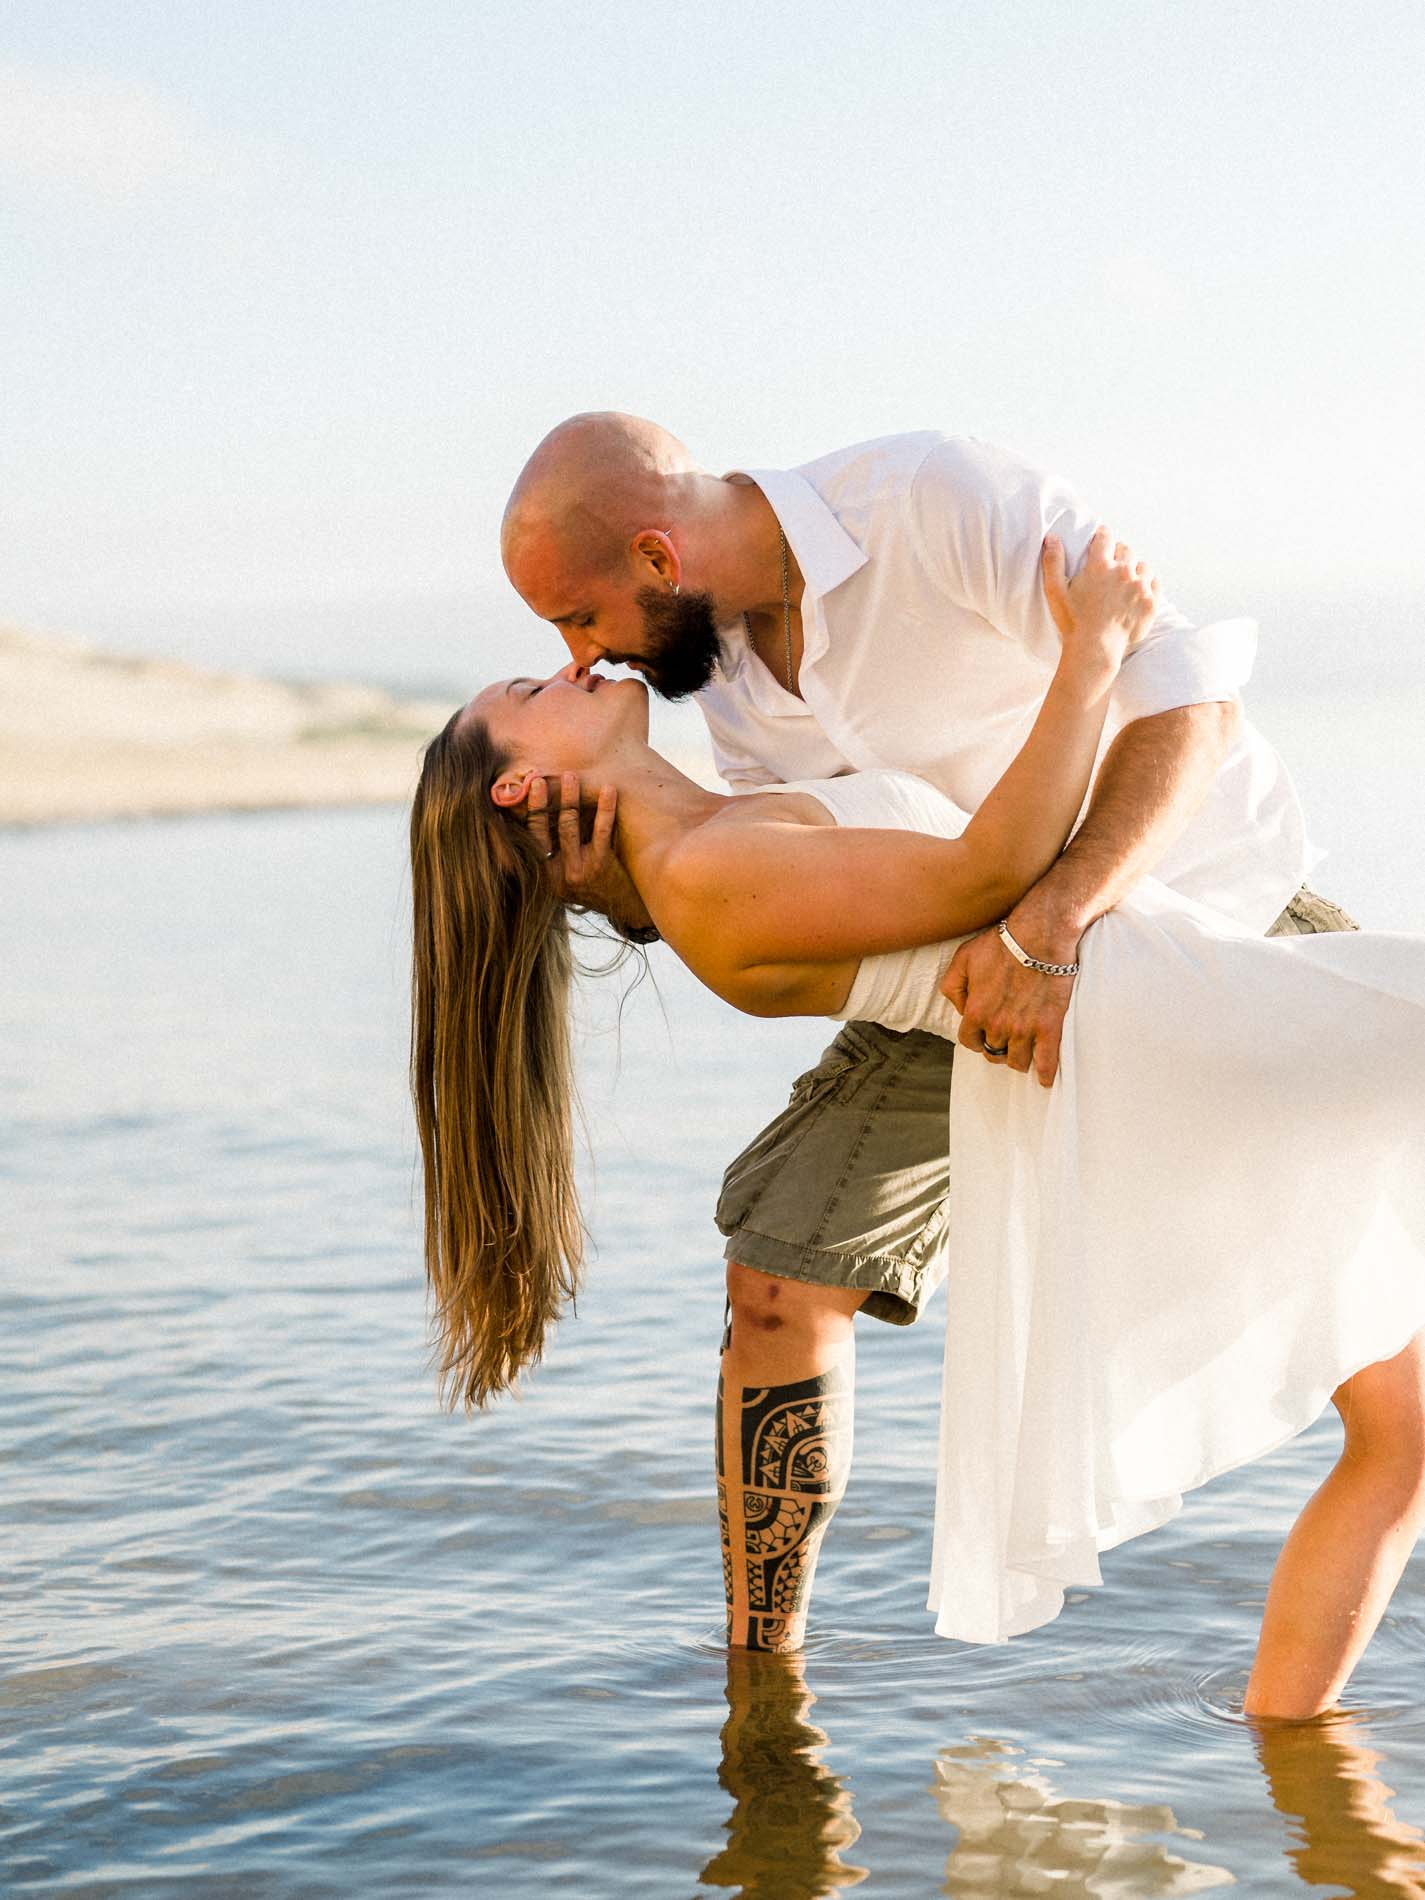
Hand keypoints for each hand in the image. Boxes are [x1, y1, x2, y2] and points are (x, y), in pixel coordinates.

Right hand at [526, 771, 619, 902]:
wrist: (622, 905)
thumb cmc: (590, 882)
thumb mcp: (562, 874)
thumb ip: (549, 851)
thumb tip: (520, 816)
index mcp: (542, 873)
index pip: (528, 838)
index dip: (526, 814)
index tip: (521, 793)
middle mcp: (555, 874)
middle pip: (544, 830)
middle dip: (542, 802)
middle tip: (540, 778)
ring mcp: (577, 870)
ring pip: (569, 826)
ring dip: (569, 797)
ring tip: (571, 775)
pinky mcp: (600, 865)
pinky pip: (600, 831)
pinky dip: (604, 808)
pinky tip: (609, 790)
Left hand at [939, 904, 1078, 1086]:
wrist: (1041, 936)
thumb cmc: (1001, 944)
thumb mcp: (963, 958)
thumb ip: (952, 986)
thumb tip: (960, 1008)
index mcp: (976, 1012)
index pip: (968, 1041)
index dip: (975, 1038)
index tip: (983, 1034)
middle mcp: (998, 1026)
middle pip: (993, 1053)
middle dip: (996, 1047)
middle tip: (1004, 1040)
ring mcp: (1024, 1030)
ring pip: (1017, 1062)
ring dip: (1017, 1059)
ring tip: (1022, 1052)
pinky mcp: (1049, 1028)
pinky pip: (1046, 1062)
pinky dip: (1045, 1074)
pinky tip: (1045, 1079)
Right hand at [1043, 524, 1160, 673]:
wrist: (1095, 650)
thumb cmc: (1072, 622)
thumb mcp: (1055, 591)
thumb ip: (1053, 561)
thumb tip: (1051, 537)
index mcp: (1100, 566)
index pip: (1106, 536)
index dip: (1102, 536)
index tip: (1100, 540)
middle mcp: (1123, 572)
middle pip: (1126, 550)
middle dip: (1118, 554)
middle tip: (1111, 566)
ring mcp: (1140, 587)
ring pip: (1142, 565)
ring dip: (1134, 569)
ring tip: (1125, 581)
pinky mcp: (1151, 602)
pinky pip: (1154, 583)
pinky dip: (1147, 584)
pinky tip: (1137, 592)